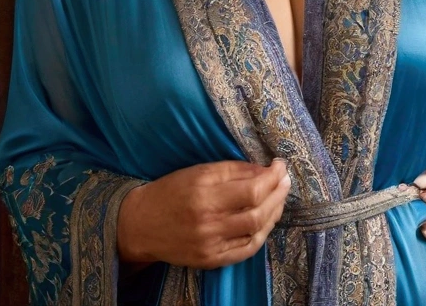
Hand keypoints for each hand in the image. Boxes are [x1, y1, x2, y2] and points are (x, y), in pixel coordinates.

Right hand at [117, 159, 290, 269]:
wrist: (140, 224)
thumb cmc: (170, 191)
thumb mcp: (198, 172)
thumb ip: (232, 170)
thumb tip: (264, 170)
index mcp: (204, 193)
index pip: (252, 188)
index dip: (273, 177)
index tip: (280, 165)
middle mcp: (208, 220)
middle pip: (259, 211)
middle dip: (279, 194)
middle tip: (285, 180)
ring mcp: (210, 244)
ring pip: (256, 230)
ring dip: (274, 212)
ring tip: (279, 198)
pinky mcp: (211, 259)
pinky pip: (246, 249)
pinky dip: (262, 234)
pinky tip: (266, 221)